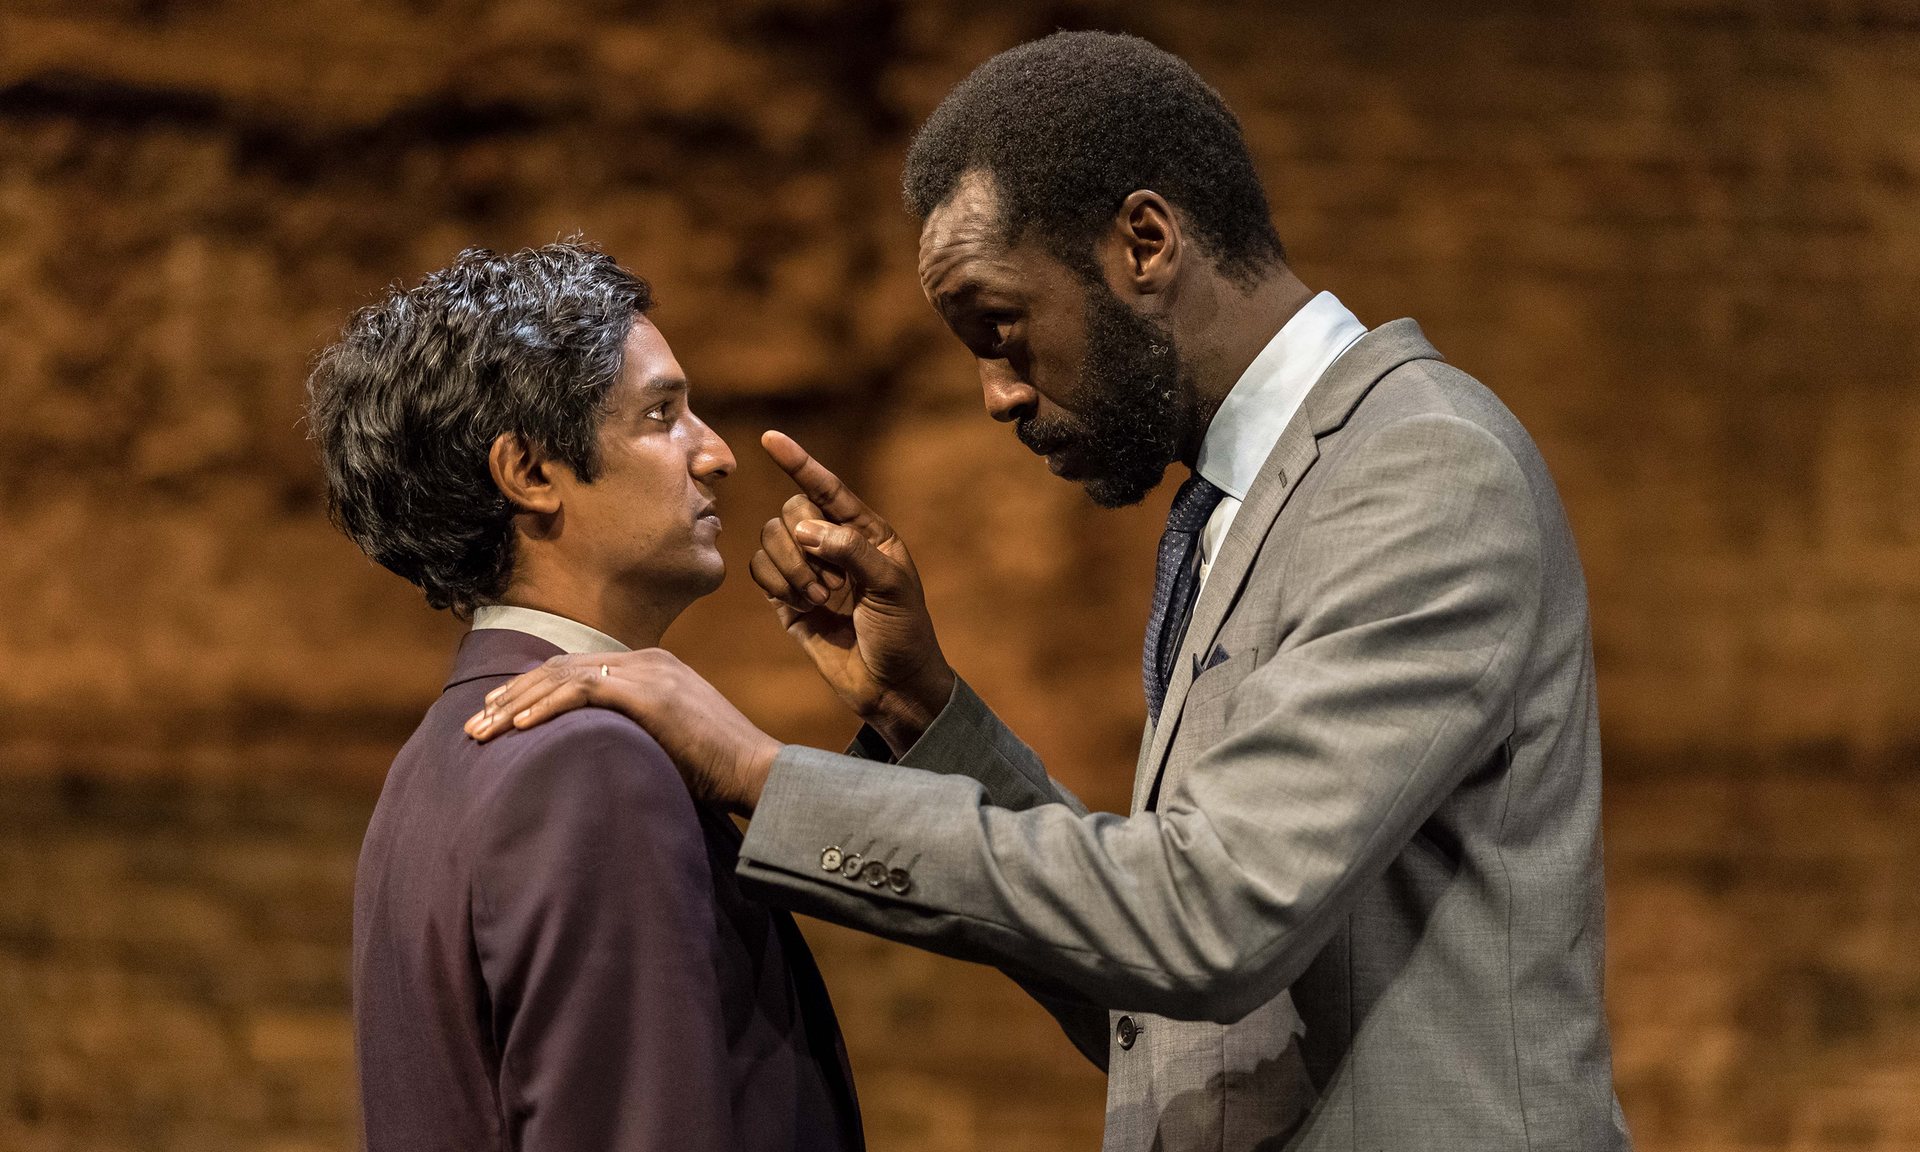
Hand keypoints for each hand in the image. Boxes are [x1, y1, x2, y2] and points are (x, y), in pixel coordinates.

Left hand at [463, 650, 781, 815]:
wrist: (758, 771)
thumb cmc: (717, 771)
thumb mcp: (666, 742)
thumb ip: (631, 733)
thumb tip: (588, 753)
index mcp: (652, 667)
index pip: (577, 667)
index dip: (532, 689)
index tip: (498, 716)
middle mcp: (647, 660)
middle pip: (562, 666)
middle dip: (512, 696)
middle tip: (475, 725)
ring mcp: (650, 672)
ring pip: (564, 675)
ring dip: (517, 704)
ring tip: (482, 731)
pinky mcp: (650, 692)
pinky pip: (584, 691)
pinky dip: (546, 708)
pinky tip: (518, 728)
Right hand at [751, 430, 953, 754]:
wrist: (891, 687)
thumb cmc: (903, 634)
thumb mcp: (891, 587)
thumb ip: (851, 551)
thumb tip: (806, 529)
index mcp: (867, 532)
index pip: (827, 489)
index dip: (799, 463)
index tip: (770, 438)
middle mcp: (834, 544)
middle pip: (792, 511)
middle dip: (803, 544)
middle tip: (832, 583)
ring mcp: (809, 570)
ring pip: (771, 539)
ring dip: (791, 568)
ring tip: (820, 599)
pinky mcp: (787, 598)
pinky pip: (760, 570)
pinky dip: (775, 583)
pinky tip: (802, 606)